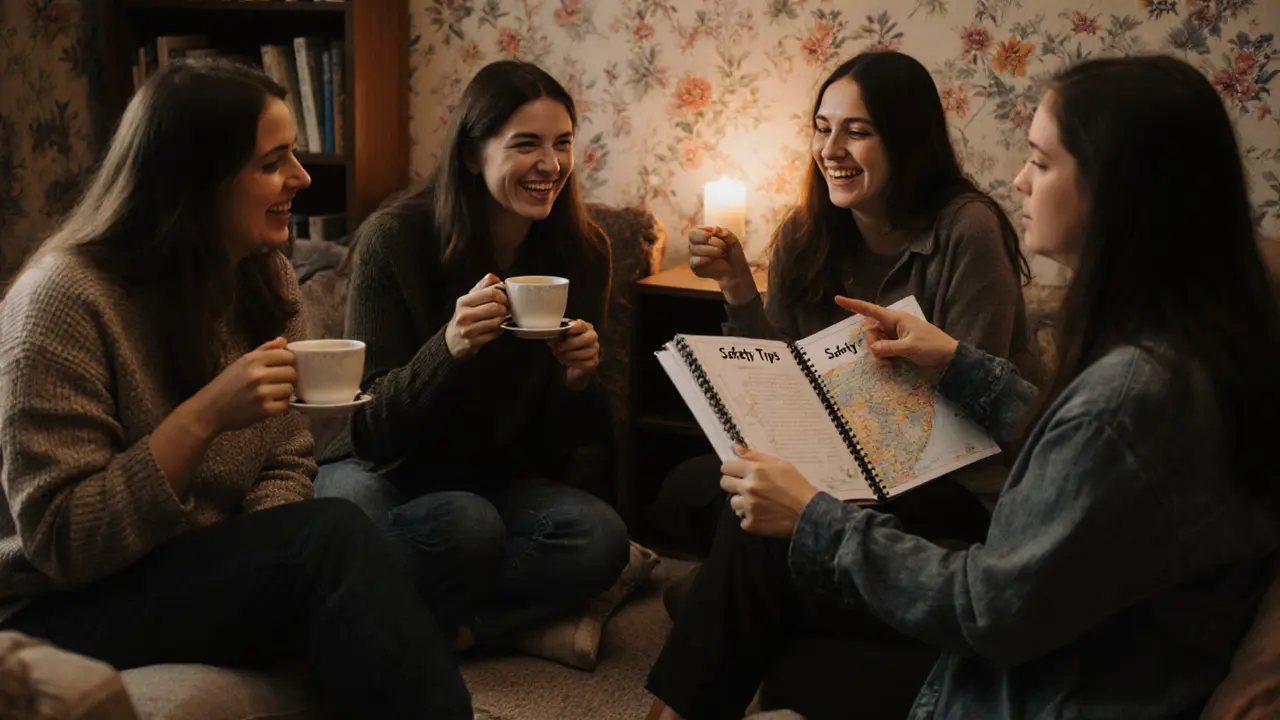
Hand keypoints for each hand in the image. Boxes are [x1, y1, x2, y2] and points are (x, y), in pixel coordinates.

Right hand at [187, 337, 296, 434]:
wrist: (209, 410)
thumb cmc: (226, 385)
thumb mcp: (241, 362)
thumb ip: (264, 350)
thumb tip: (283, 341)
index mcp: (253, 360)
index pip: (287, 356)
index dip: (288, 362)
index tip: (283, 367)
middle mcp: (258, 375)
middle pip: (291, 372)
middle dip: (287, 378)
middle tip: (276, 382)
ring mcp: (261, 393)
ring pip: (290, 388)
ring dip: (284, 392)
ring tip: (272, 393)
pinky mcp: (264, 410)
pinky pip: (285, 405)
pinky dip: (280, 405)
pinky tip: (269, 403)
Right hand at [446, 273, 508, 358]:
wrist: (452, 340)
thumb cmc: (464, 316)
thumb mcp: (469, 299)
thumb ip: (483, 286)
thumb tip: (496, 278)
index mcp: (463, 302)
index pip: (490, 293)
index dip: (502, 295)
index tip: (505, 298)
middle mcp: (463, 315)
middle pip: (495, 307)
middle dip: (505, 308)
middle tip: (505, 309)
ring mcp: (467, 330)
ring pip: (497, 321)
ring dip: (503, 319)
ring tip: (502, 317)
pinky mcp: (473, 342)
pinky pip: (495, 334)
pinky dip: (500, 330)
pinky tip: (497, 328)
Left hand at [549, 319, 599, 389]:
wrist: (573, 360)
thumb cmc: (567, 344)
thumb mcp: (560, 337)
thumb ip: (557, 335)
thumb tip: (551, 336)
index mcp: (584, 327)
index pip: (582, 325)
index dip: (575, 327)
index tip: (568, 329)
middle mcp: (592, 336)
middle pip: (585, 339)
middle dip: (569, 344)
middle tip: (558, 348)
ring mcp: (594, 349)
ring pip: (584, 353)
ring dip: (569, 355)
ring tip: (561, 356)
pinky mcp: (594, 361)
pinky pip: (584, 363)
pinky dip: (573, 363)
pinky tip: (567, 362)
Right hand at [688, 226, 755, 304]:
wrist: (735, 270)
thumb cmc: (733, 253)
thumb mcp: (733, 240)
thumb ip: (725, 232)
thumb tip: (715, 228)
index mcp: (702, 235)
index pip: (694, 231)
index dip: (704, 232)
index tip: (716, 235)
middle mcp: (695, 244)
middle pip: (692, 237)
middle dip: (708, 240)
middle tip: (722, 246)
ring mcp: (694, 256)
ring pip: (694, 249)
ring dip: (711, 250)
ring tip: (722, 253)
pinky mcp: (695, 267)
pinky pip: (694, 261)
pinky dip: (703, 259)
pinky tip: (711, 260)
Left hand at [719, 446, 820, 536]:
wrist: (809, 512)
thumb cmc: (797, 485)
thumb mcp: (780, 464)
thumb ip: (755, 455)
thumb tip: (736, 448)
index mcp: (755, 470)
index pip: (726, 467)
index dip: (732, 469)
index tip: (738, 473)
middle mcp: (749, 487)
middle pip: (725, 483)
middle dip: (733, 484)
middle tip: (747, 487)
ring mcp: (749, 506)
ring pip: (733, 502)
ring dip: (743, 502)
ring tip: (758, 502)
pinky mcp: (751, 523)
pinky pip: (742, 520)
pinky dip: (750, 518)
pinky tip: (763, 514)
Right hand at [835, 296, 958, 369]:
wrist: (949, 356)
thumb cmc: (932, 347)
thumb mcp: (910, 348)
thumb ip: (888, 348)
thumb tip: (873, 349)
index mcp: (896, 319)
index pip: (870, 310)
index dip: (853, 305)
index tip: (837, 299)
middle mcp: (893, 324)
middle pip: (871, 332)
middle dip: (873, 346)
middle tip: (884, 359)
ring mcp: (896, 334)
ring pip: (876, 342)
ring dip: (879, 354)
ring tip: (891, 364)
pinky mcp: (899, 343)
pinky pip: (884, 348)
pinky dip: (885, 356)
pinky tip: (893, 364)